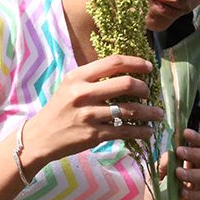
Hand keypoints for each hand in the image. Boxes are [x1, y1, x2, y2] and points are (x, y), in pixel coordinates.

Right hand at [24, 55, 163, 163]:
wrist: (40, 137)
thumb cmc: (59, 109)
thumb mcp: (70, 86)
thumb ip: (92, 77)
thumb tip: (124, 71)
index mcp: (78, 77)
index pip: (113, 62)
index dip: (136, 63)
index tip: (149, 67)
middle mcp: (83, 93)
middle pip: (126, 84)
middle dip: (144, 88)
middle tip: (150, 93)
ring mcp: (89, 115)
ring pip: (130, 110)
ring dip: (149, 112)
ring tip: (158, 115)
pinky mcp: (93, 135)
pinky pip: (124, 131)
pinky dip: (140, 132)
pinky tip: (148, 132)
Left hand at [157, 129, 199, 199]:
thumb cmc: (161, 198)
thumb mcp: (156, 179)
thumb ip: (161, 165)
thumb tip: (169, 154)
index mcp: (191, 164)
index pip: (199, 146)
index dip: (196, 138)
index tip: (185, 132)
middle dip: (194, 152)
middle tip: (180, 151)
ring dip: (192, 172)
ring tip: (178, 174)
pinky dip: (194, 194)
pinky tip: (183, 194)